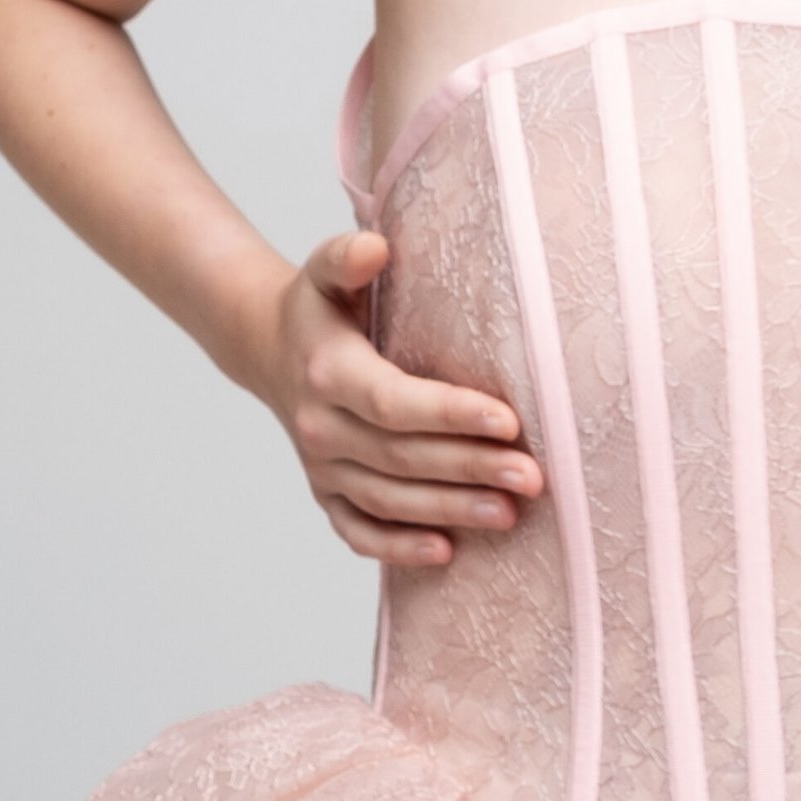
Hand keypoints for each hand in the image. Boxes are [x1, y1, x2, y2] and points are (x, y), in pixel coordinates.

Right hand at [254, 229, 542, 564]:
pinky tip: (447, 552)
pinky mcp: (325, 495)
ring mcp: (320, 468)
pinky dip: (398, 548)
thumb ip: (348, 259)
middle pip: (402, 458)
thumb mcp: (324, 272)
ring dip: (451, 511)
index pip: (394, 402)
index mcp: (328, 373)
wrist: (267, 350)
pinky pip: (358, 532)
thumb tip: (376, 248)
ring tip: (510, 514)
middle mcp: (320, 427)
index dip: (451, 415)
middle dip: (471, 469)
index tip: (509, 420)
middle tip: (533, 477)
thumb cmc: (319, 309)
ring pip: (389, 500)